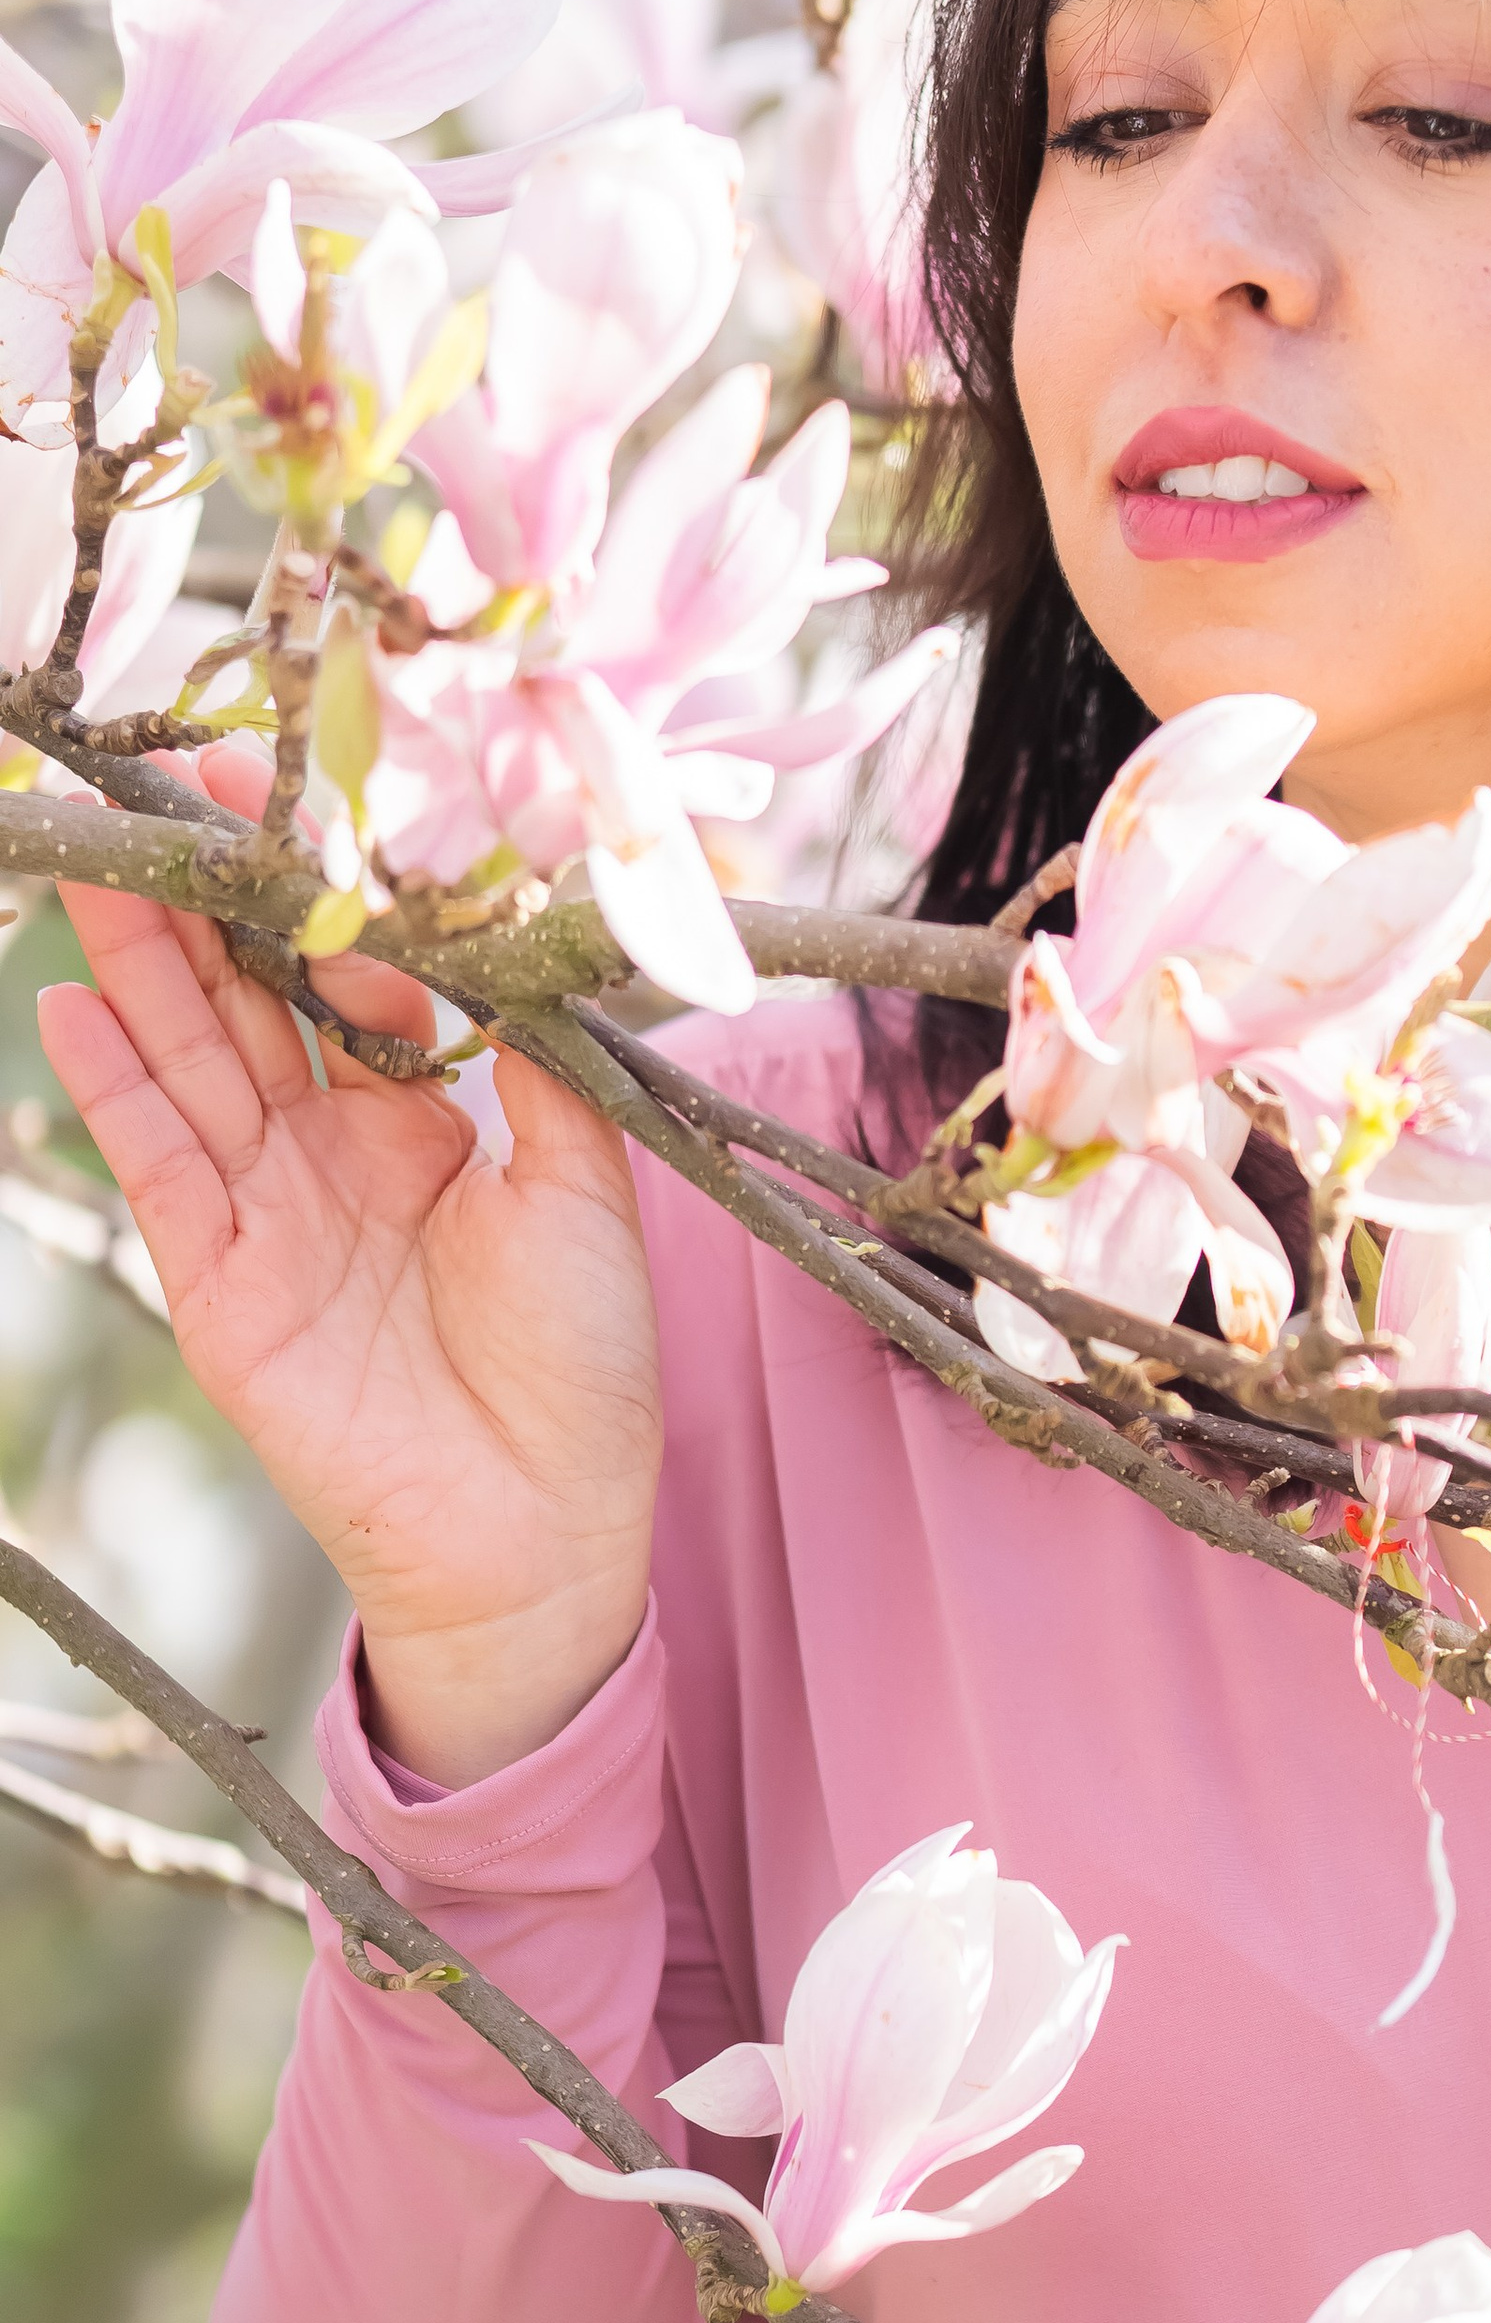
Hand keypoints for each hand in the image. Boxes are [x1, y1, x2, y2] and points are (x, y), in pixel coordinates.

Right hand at [39, 762, 662, 1789]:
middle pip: (248, 1002)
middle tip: (154, 797)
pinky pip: (159, 1164)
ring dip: (140, 966)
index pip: (352, 979)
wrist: (543, 1526)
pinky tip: (74, 1005)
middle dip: (201, 904)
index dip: (318, 896)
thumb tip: (506, 940)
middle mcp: (335, 1151)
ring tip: (96, 868)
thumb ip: (533, 1062)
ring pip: (190, 1060)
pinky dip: (114, 1086)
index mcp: (428, 1120)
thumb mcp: (584, 1183)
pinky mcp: (218, 1281)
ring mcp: (268, 1211)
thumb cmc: (583, 1364)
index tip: (287, 800)